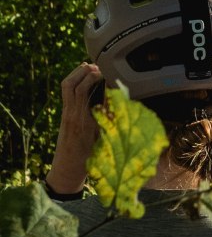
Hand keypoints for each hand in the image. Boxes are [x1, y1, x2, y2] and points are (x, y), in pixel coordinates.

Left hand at [45, 62, 102, 195]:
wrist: (66, 171)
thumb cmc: (89, 160)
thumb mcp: (104, 142)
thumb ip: (110, 122)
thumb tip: (121, 104)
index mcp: (82, 121)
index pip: (82, 91)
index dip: (94, 78)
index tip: (108, 72)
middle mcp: (72, 114)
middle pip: (71, 84)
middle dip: (85, 71)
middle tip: (100, 66)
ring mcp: (66, 114)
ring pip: (66, 86)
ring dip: (78, 73)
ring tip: (93, 68)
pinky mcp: (65, 115)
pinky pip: (67, 93)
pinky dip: (76, 82)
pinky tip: (87, 79)